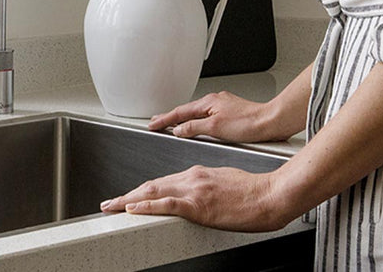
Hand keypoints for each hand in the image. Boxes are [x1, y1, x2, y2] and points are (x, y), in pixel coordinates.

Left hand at [99, 166, 293, 231]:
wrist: (271, 195)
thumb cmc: (255, 190)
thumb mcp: (226, 181)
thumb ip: (208, 185)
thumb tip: (200, 194)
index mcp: (198, 173)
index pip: (163, 181)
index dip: (143, 190)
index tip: (130, 196)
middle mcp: (192, 178)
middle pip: (152, 184)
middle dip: (129, 194)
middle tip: (111, 203)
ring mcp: (194, 190)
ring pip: (153, 192)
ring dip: (129, 200)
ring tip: (112, 207)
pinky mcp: (199, 205)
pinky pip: (166, 204)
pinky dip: (146, 205)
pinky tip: (134, 208)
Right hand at [148, 91, 286, 142]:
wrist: (271, 122)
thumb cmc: (249, 123)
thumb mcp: (216, 128)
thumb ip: (194, 128)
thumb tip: (179, 129)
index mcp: (208, 102)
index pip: (179, 112)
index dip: (164, 119)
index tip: (152, 124)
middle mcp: (214, 101)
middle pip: (186, 110)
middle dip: (169, 116)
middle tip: (156, 121)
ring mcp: (223, 106)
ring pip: (197, 113)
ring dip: (183, 119)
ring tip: (172, 125)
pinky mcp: (230, 113)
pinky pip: (207, 116)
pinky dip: (197, 121)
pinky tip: (197, 126)